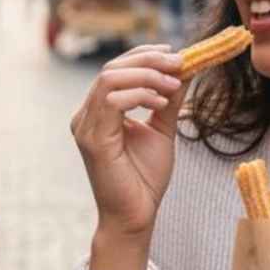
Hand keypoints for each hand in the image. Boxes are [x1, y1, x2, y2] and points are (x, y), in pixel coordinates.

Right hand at [69, 44, 185, 240]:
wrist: (136, 216)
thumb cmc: (145, 178)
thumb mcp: (162, 129)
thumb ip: (169, 100)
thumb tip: (184, 70)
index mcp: (98, 111)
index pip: (116, 69)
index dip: (144, 55)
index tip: (175, 53)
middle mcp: (86, 115)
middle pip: (112, 68)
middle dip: (149, 61)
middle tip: (180, 63)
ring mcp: (85, 126)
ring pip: (110, 78)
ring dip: (148, 76)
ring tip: (174, 85)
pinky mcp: (91, 139)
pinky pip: (112, 101)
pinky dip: (140, 95)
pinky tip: (162, 104)